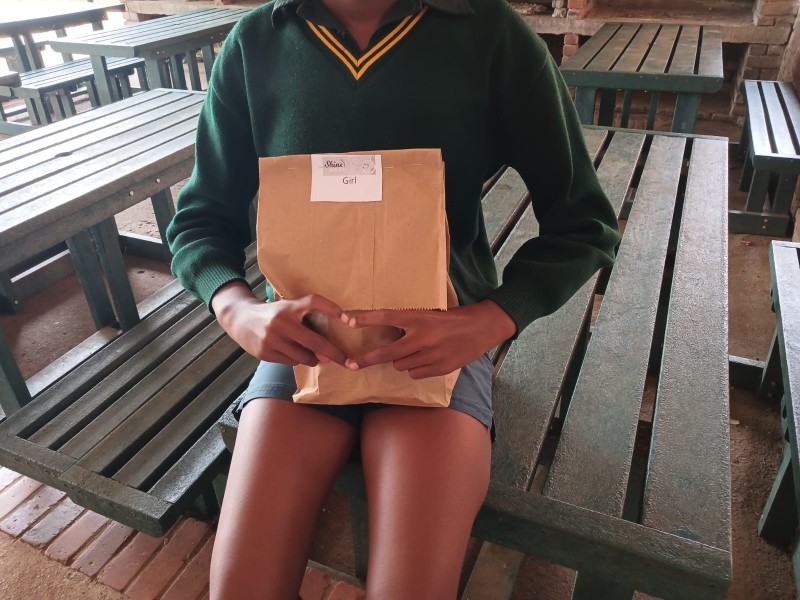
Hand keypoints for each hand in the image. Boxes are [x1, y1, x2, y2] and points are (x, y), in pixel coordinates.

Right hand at [211, 281, 346, 365]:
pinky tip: (292, 352)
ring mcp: (271, 340)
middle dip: (333, 354)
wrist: (240, 318)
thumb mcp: (289, 306)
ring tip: (313, 354)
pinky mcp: (265, 353)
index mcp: (288, 307)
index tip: (347, 320)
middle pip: (314, 342)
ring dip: (313, 358)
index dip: (331, 308)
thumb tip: (333, 336)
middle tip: (347, 362)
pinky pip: (291, 362)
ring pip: (304, 357)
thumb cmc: (274, 313)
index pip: (313, 302)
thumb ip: (308, 314)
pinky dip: (297, 359)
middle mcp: (280, 322)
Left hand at [342, 300, 515, 378]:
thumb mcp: (430, 314)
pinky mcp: (440, 368)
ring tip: (416, 350)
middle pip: (388, 352)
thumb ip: (410, 323)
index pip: (387, 317)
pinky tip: (428, 359)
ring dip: (402, 360)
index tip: (348, 321)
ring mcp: (432, 355)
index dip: (366, 319)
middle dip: (367, 359)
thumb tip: (387, 334)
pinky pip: (415, 374)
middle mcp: (423, 337)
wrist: (483, 328)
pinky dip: (416, 369)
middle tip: (351, 364)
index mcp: (420, 318)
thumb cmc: (454, 318)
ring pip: (401, 365)